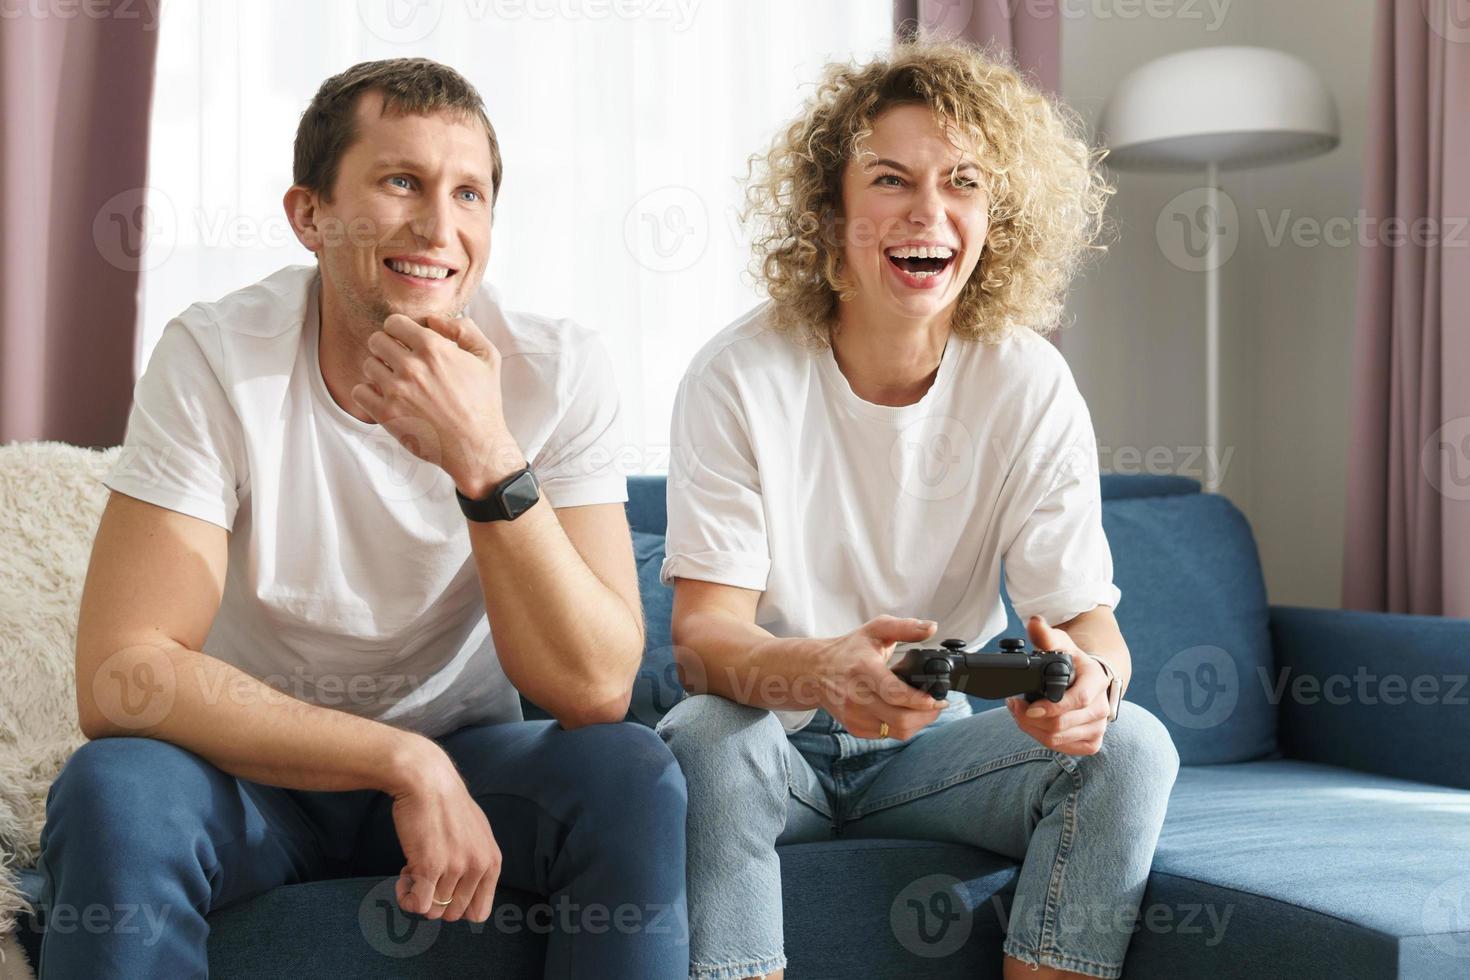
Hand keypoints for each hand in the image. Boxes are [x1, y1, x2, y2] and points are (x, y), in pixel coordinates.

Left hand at [350, 313, 523, 496]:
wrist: (476, 446)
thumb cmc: (483, 403)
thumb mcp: (488, 357)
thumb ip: (464, 329)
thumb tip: (434, 320)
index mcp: (434, 348)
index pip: (394, 322)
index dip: (398, 329)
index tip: (403, 340)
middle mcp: (412, 367)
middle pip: (376, 341)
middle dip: (386, 347)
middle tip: (397, 361)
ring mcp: (396, 391)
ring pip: (368, 365)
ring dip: (379, 371)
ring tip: (395, 382)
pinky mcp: (386, 414)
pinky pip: (359, 392)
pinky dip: (368, 393)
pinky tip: (385, 398)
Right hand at [390, 743, 500, 922]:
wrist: (426, 780)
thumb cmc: (446, 804)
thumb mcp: (477, 833)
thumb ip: (477, 862)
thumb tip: (464, 894)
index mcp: (492, 862)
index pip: (478, 912)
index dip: (455, 907)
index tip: (442, 889)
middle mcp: (479, 867)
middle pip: (452, 915)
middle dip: (434, 900)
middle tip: (424, 876)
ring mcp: (456, 868)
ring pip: (432, 911)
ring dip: (418, 895)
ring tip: (413, 868)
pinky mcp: (430, 866)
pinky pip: (417, 905)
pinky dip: (406, 897)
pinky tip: (402, 875)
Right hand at [817, 616, 949, 740]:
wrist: (815, 671)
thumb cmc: (850, 650)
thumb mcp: (875, 630)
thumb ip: (905, 627)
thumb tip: (932, 627)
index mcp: (863, 669)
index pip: (894, 692)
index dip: (919, 700)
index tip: (937, 699)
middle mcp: (856, 696)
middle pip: (900, 718)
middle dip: (927, 715)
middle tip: (940, 705)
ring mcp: (854, 715)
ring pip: (897, 731)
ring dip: (919, 723)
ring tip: (927, 710)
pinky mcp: (854, 727)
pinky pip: (887, 735)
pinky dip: (903, 727)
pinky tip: (907, 714)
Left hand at [1006, 614, 1112, 755]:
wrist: (1090, 681)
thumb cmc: (1072, 661)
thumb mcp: (1060, 644)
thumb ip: (1045, 635)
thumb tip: (1034, 623)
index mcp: (1096, 680)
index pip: (1080, 699)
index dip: (1053, 707)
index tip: (1029, 707)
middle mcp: (1102, 706)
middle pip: (1062, 724)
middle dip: (1030, 718)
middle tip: (1014, 705)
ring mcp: (1099, 727)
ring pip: (1057, 738)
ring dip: (1031, 728)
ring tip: (1020, 712)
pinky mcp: (1092, 743)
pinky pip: (1061, 748)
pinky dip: (1041, 738)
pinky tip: (1034, 724)